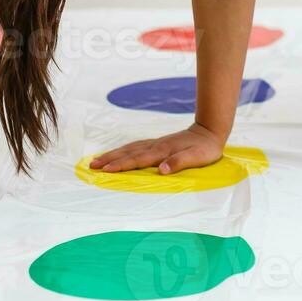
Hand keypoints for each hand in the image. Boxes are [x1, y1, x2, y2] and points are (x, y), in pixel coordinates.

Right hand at [87, 122, 225, 174]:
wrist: (210, 130)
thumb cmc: (205, 148)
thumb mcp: (197, 157)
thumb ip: (179, 162)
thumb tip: (161, 170)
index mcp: (163, 151)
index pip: (138, 159)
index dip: (121, 165)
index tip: (106, 170)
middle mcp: (156, 146)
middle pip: (128, 153)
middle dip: (109, 159)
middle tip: (91, 166)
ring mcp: (155, 143)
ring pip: (129, 149)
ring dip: (113, 154)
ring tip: (96, 160)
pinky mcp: (157, 143)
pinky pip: (135, 147)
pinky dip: (123, 150)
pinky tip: (117, 153)